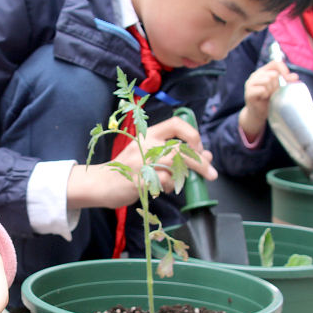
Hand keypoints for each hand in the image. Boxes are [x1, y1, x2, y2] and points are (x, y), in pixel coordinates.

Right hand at [68, 115, 216, 209]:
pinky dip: (170, 186)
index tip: (199, 148)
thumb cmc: (127, 169)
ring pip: (175, 165)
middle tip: (211, 173)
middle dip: (201, 162)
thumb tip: (207, 155)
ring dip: (186, 176)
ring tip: (185, 183)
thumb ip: (174, 153)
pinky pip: (164, 183)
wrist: (100, 183)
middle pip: (181, 149)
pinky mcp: (139, 180)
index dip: (193, 135)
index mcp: (148, 135)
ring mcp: (142, 162)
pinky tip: (166, 188)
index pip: (176, 124)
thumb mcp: (148, 154)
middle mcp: (146, 145)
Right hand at [238, 60, 296, 140]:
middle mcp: (256, 75)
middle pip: (273, 74)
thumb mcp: (279, 89)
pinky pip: (262, 90)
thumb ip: (286, 81)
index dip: (283, 69)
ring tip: (268, 95)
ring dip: (271, 90)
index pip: (275, 63)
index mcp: (263, 71)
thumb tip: (295, 76)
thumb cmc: (269, 100)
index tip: (287, 78)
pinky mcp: (249, 92)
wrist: (258, 113)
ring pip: (267, 80)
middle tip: (274, 92)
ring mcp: (250, 83)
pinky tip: (263, 98)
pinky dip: (266, 95)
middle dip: (277, 85)